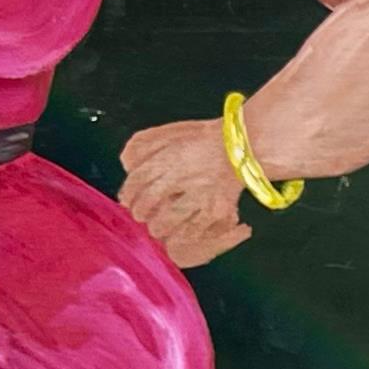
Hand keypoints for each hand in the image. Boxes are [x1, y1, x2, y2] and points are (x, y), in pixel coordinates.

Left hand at [122, 111, 256, 266]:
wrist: (242, 147)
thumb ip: (144, 145)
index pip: (137, 181)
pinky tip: (182, 231)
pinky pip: (192, 232)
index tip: (128, 200)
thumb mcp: (170, 133)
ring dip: (158, 227)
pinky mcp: (217, 210)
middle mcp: (183, 177)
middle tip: (143, 215)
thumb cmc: (204, 140)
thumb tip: (126, 164)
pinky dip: (183, 235)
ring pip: (166, 222)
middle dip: (140, 212)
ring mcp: (201, 196)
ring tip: (160, 226)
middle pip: (147, 204)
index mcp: (170, 157)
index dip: (128, 194)